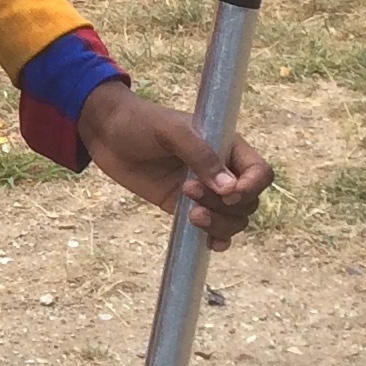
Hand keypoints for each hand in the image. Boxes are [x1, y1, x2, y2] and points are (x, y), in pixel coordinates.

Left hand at [77, 80, 270, 249]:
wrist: (106, 133)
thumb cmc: (138, 122)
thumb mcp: (169, 130)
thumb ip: (199, 154)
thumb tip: (229, 188)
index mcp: (226, 145)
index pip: (259, 172)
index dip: (252, 187)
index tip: (228, 193)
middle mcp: (221, 170)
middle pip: (249, 202)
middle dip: (226, 206)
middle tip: (188, 192)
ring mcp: (205, 192)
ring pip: (234, 219)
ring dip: (220, 224)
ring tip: (190, 215)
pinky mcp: (186, 208)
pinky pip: (213, 229)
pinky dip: (217, 239)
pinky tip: (209, 243)